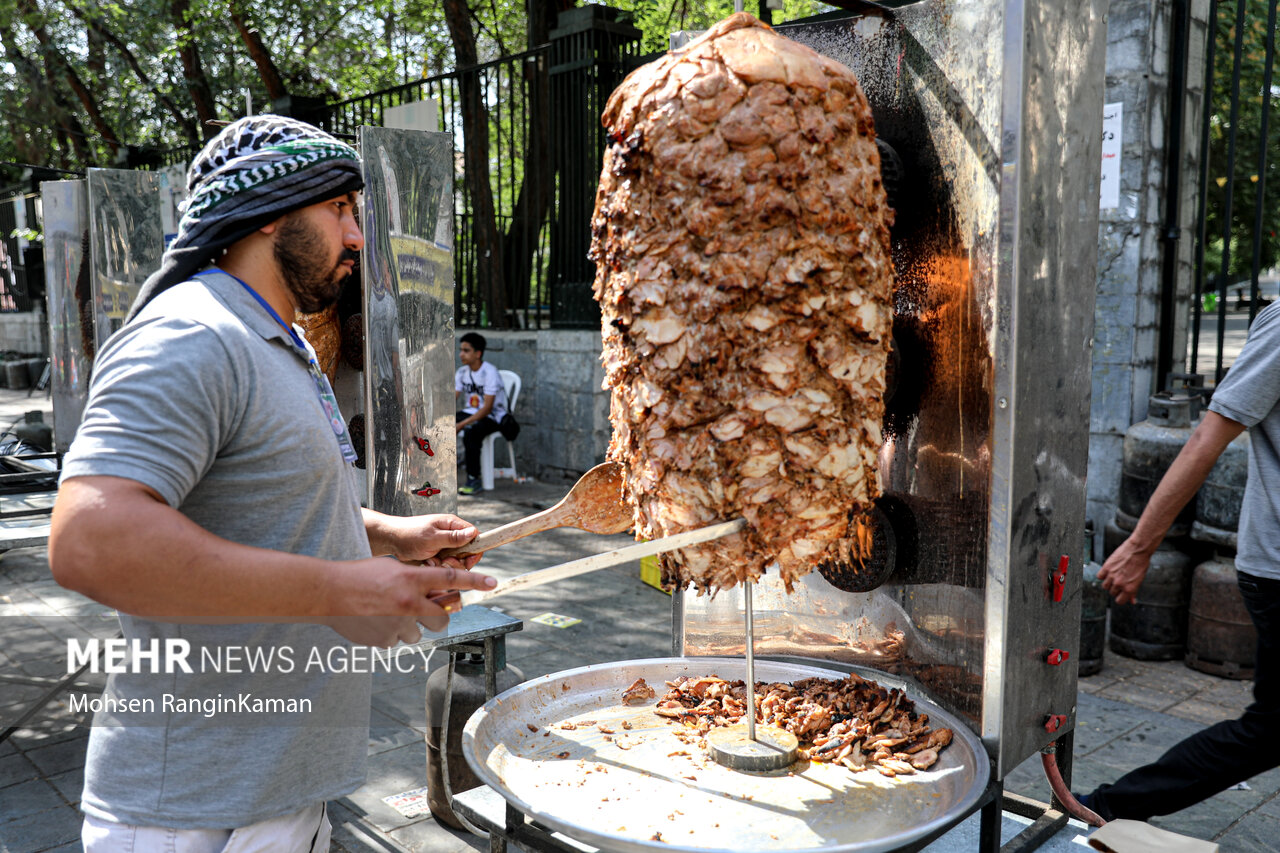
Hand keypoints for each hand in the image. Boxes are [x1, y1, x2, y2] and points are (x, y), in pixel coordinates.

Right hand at [326, 557, 496, 646]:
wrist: (328, 592)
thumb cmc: (360, 575)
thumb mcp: (392, 567)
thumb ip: (416, 578)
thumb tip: (436, 590)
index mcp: (411, 580)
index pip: (451, 579)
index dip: (475, 581)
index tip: (493, 582)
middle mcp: (408, 603)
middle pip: (442, 619)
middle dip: (438, 617)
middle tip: (425, 611)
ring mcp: (396, 624)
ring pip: (418, 633)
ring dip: (410, 626)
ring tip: (388, 613)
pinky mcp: (384, 640)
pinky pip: (396, 641)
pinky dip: (390, 634)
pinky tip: (375, 622)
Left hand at [385, 513, 480, 564]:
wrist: (391, 540)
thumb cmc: (409, 534)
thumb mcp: (432, 538)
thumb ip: (453, 537)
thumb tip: (473, 533)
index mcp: (452, 524)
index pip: (475, 535)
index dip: (475, 550)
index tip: (467, 561)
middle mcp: (450, 533)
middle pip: (467, 550)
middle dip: (458, 560)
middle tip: (446, 561)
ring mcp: (444, 543)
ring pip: (456, 559)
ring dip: (446, 564)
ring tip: (432, 561)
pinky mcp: (438, 552)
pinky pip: (445, 563)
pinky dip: (437, 565)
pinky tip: (427, 562)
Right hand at [1097, 539, 1150, 604]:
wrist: (1138, 550)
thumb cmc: (1141, 563)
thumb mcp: (1139, 580)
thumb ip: (1134, 591)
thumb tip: (1132, 601)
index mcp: (1129, 589)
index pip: (1119, 601)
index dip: (1120, 598)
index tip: (1121, 595)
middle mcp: (1119, 584)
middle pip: (1112, 593)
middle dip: (1115, 589)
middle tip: (1119, 582)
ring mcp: (1112, 576)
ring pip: (1105, 586)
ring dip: (1109, 583)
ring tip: (1114, 577)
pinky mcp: (1106, 568)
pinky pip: (1099, 576)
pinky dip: (1102, 575)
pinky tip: (1108, 572)